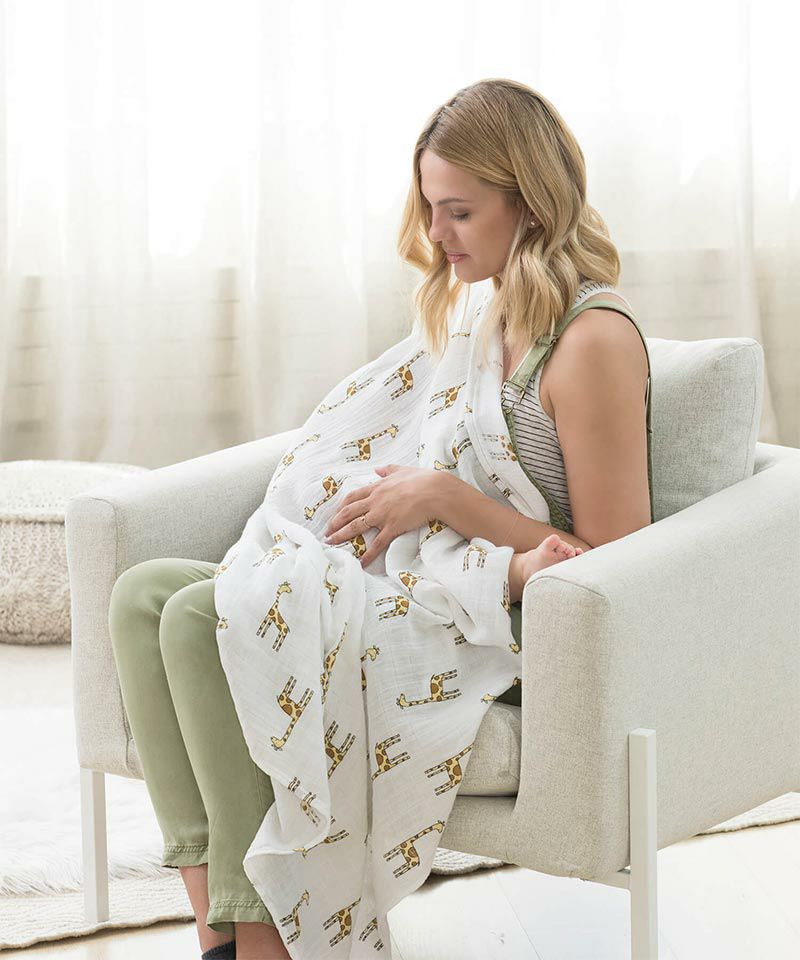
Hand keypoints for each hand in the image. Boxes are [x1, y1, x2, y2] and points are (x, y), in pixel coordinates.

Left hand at [323, 464, 445, 567]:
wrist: (435, 491)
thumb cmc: (422, 479)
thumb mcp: (402, 470)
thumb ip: (388, 470)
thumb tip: (378, 469)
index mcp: (377, 488)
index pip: (352, 497)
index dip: (341, 507)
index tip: (334, 514)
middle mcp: (375, 501)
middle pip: (348, 513)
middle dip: (335, 523)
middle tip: (326, 532)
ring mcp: (382, 515)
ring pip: (356, 527)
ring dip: (342, 536)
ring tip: (332, 544)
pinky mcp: (392, 527)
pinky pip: (377, 543)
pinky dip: (368, 554)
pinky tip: (361, 562)